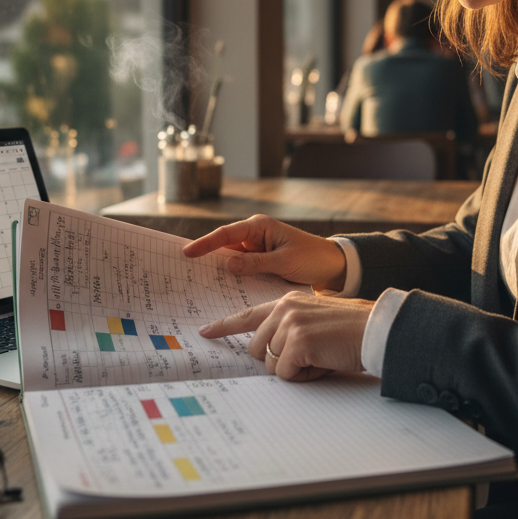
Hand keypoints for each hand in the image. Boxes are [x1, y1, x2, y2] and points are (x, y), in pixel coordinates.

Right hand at [182, 216, 347, 292]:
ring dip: (218, 271)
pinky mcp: (260, 264)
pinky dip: (232, 280)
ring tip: (197, 283)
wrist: (333, 267)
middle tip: (184, 270)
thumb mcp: (284, 261)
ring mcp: (256, 251)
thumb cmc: (313, 258)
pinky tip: (221, 291)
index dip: (205, 244)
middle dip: (206, 257)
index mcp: (259, 226)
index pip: (226, 234)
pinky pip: (241, 271)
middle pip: (224, 246)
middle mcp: (254, 236)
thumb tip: (228, 265)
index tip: (188, 253)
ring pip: (231, 260)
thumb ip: (256, 263)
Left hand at [199, 292, 373, 381]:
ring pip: (270, 364)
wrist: (376, 329)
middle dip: (277, 361)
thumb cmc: (349, 331)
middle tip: (308, 358)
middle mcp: (284, 309)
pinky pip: (285, 374)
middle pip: (256, 349)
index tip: (205, 332)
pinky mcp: (298, 342)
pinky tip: (322, 364)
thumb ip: (289, 328)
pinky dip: (303, 377)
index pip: (248, 315)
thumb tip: (268, 353)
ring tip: (319, 358)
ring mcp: (289, 324)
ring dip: (293, 370)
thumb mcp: (313, 321)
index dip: (225, 326)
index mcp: (286, 301)